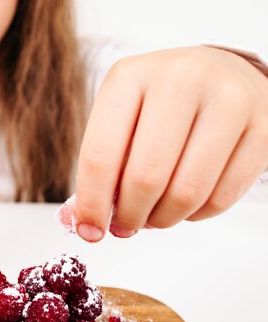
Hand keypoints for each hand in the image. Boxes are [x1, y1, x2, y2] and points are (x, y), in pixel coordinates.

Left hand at [71, 46, 267, 241]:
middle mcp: (181, 78)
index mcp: (130, 76)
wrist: (219, 75)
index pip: (100, 154)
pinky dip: (196, 214)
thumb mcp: (120, 118)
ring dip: (163, 219)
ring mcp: (229, 99)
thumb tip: (88, 221)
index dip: (92, 203)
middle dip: (130, 216)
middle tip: (125, 227)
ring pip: (187, 192)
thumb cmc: (158, 105)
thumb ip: (103, 165)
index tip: (88, 230)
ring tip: (153, 216)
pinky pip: (222, 197)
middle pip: (146, 177)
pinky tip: (185, 203)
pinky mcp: (263, 126)